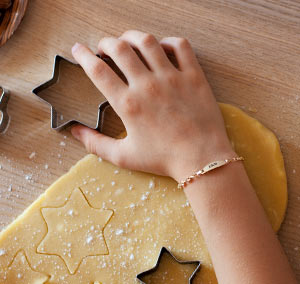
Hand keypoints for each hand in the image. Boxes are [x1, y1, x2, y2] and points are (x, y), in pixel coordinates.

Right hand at [71, 30, 234, 180]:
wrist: (201, 159)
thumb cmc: (163, 159)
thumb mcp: (123, 156)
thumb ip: (95, 144)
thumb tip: (75, 132)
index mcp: (128, 104)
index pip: (98, 71)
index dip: (83, 56)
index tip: (78, 49)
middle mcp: (147, 86)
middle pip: (119, 49)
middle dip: (106, 42)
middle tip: (104, 47)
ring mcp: (171, 78)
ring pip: (147, 42)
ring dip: (132, 36)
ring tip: (128, 41)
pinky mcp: (193, 76)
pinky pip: (181, 46)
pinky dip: (169, 41)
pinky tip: (162, 47)